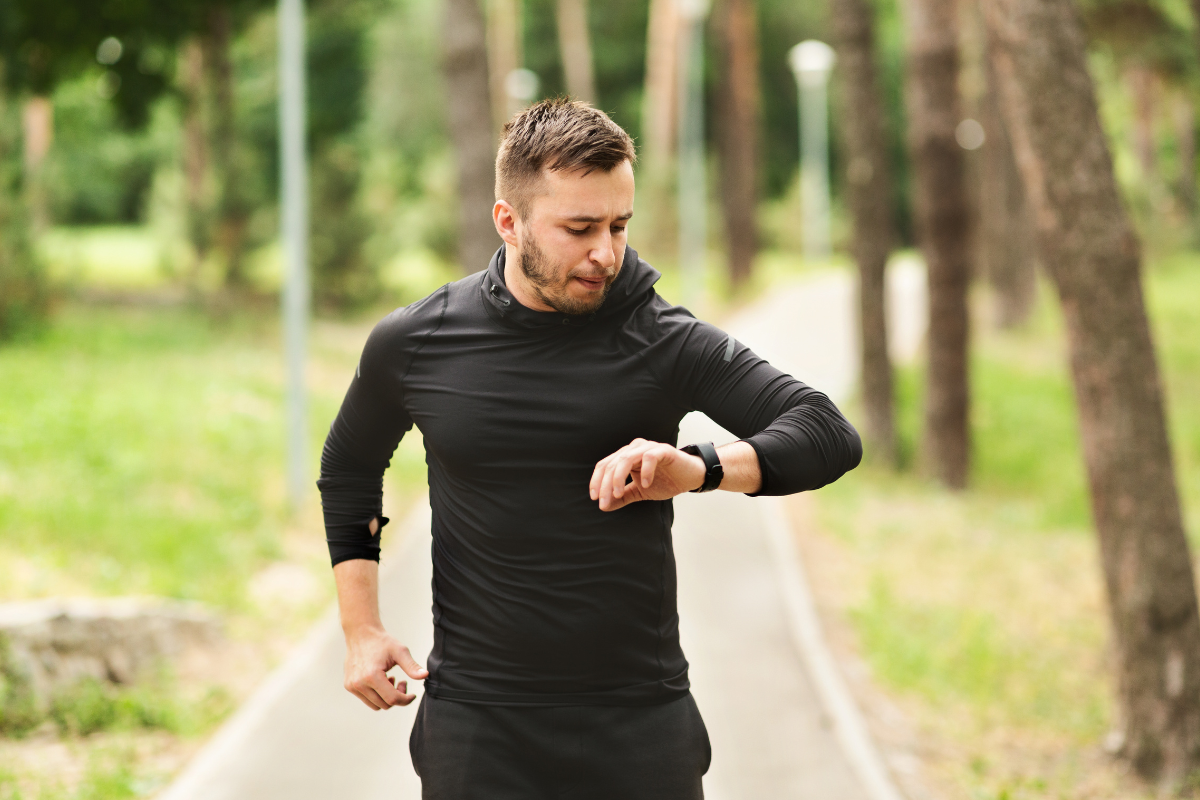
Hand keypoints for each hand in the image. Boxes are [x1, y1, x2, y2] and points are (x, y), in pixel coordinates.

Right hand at [343, 627, 427, 709]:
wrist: (361, 634)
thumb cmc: (381, 642)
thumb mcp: (400, 651)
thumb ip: (412, 666)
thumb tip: (425, 675)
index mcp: (372, 676)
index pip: (392, 699)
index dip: (406, 700)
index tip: (412, 695)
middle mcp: (359, 684)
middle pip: (384, 705)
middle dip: (397, 697)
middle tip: (401, 682)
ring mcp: (352, 686)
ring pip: (376, 705)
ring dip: (386, 697)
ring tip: (391, 680)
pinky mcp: (349, 686)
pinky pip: (367, 700)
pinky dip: (377, 695)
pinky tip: (381, 681)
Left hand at [589, 438, 706, 511]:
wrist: (691, 477)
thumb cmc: (665, 481)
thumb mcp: (640, 492)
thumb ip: (623, 497)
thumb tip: (603, 507)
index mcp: (626, 456)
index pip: (604, 466)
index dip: (596, 481)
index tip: (595, 499)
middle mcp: (634, 449)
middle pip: (611, 464)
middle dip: (605, 485)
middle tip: (604, 502)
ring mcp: (648, 448)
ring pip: (625, 459)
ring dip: (618, 478)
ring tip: (619, 494)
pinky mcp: (664, 450)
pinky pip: (649, 457)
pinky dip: (645, 471)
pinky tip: (645, 485)